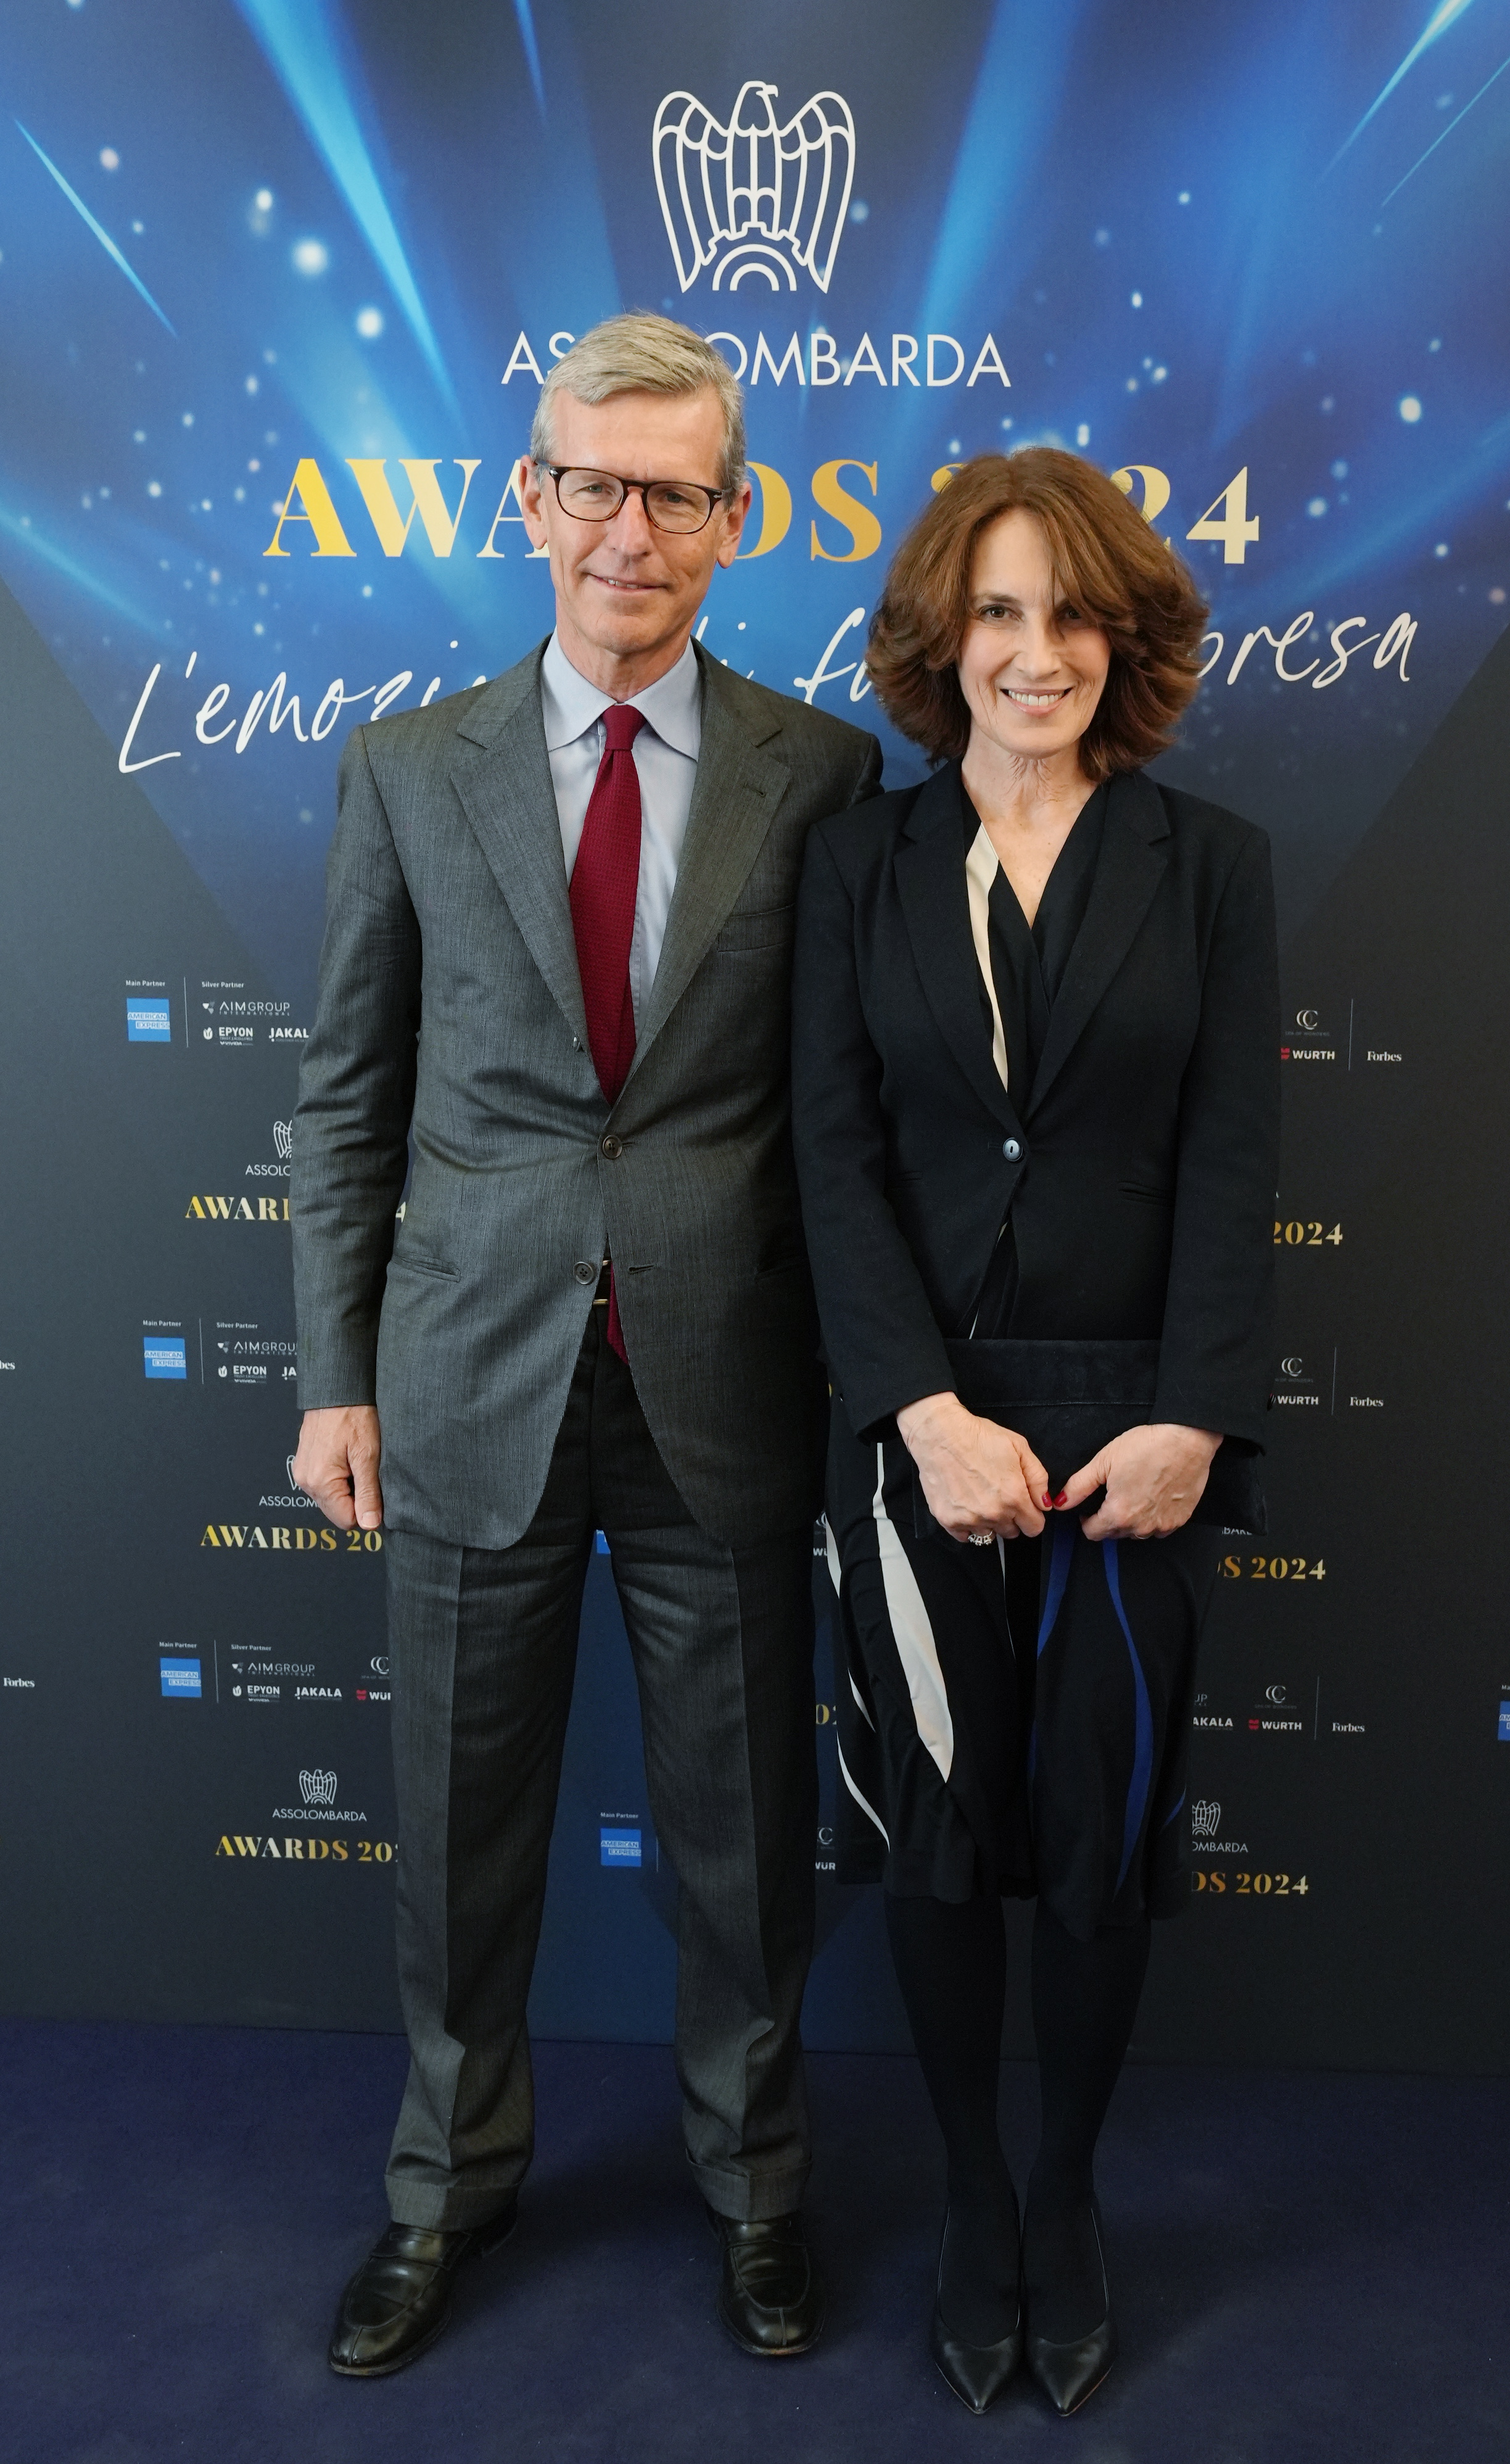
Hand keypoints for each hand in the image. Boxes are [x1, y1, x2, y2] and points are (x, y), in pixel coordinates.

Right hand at [293, 1405, 383, 1531]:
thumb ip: (368, 1493)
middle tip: (366, 1471)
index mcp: (320, 1482)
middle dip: (356, 1499)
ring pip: (331, 1498)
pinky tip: (347, 1458)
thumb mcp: (368, 1455)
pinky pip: (324, 1484)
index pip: (346, 1521)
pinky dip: (338, 1478)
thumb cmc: (353, 1415)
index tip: (376, 1491)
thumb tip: (370, 1524)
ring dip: (347, 1487)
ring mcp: (302, 1472)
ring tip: (356, 1462)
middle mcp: (306, 1480)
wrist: (336, 1389)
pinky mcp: (304, 1464)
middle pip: (337, 1511)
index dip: (366, 1510)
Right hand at [896, 1392, 1047, 1542]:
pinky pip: (965, 1535)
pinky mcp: (948, 1520)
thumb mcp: (1019, 1447)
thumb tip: (1045, 1504)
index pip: (1034, 1528)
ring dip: (988, 1521)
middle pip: (1011, 1532)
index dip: (1033, 1516)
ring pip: (988, 1534)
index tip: (1025, 1506)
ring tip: (979, 1497)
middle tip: (999, 1495)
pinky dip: (967, 1524)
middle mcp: (993, 1514)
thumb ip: (1038, 1478)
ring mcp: (969, 1519)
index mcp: (1014, 1497)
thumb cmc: (978, 1437)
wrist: (939, 1434)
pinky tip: (965, 1504)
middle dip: (1010, 1517)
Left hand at [1058, 1423, 1220, 1539]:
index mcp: (1119, 1513)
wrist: (1187, 1440)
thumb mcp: (1104, 1461)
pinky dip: (1152, 1519)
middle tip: (1112, 1496)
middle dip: (1108, 1520)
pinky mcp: (1179, 1520)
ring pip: (1137, 1533)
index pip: (1093, 1533)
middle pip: (1115, 1534)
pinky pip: (1159, 1529)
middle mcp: (1141, 1526)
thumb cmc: (1148, 1446)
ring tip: (1133, 1494)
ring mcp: (1162, 1525)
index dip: (1086, 1521)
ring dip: (1131, 1521)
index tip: (1089, 1509)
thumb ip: (1079, 1486)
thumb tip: (1060, 1503)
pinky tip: (1152, 1498)